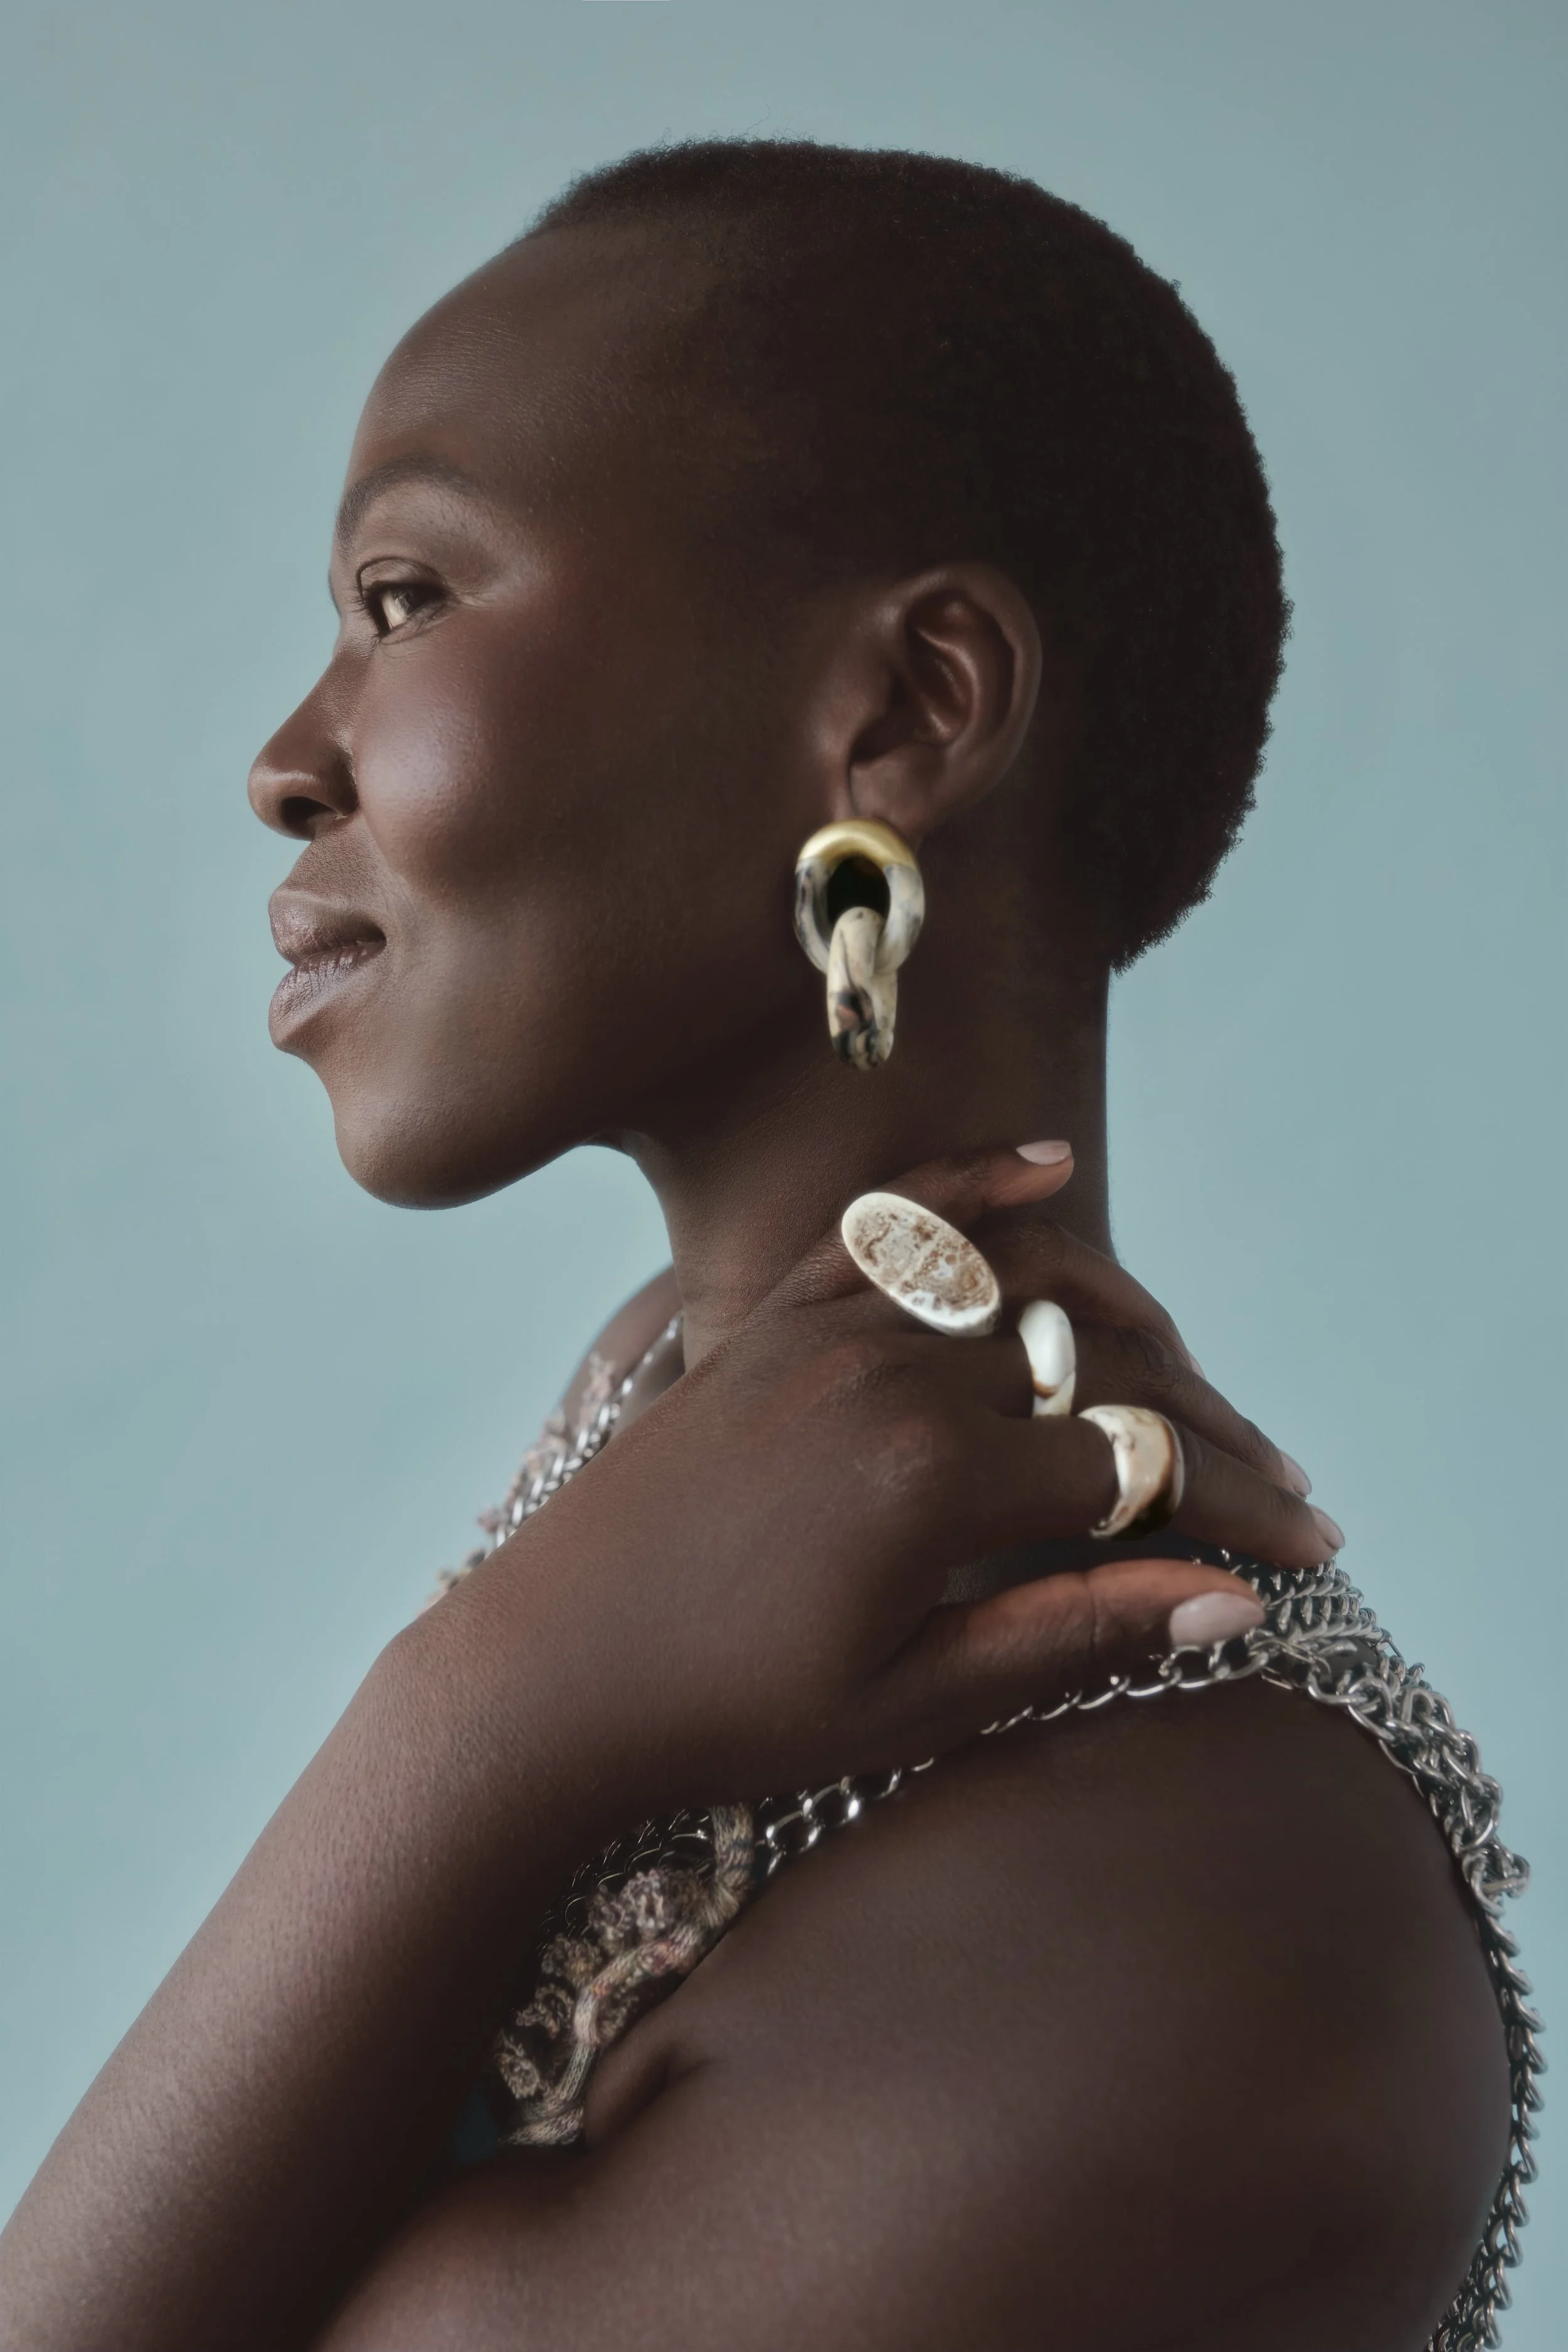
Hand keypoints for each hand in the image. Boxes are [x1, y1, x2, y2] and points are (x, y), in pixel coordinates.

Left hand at [413, 1143, 1333, 1825]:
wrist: (540, 1673)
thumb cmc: (721, 1714)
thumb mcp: (908, 1703)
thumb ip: (1070, 1634)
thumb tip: (1230, 1604)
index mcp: (931, 1474)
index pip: (1135, 1468)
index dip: (1238, 1510)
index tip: (1312, 1548)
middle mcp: (888, 1371)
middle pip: (1094, 1368)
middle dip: (1205, 1428)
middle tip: (1278, 1481)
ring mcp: (824, 1330)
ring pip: (1014, 1283)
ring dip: (1122, 1320)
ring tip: (1196, 1378)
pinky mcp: (771, 1320)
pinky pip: (889, 1226)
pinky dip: (970, 1188)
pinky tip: (1046, 1168)